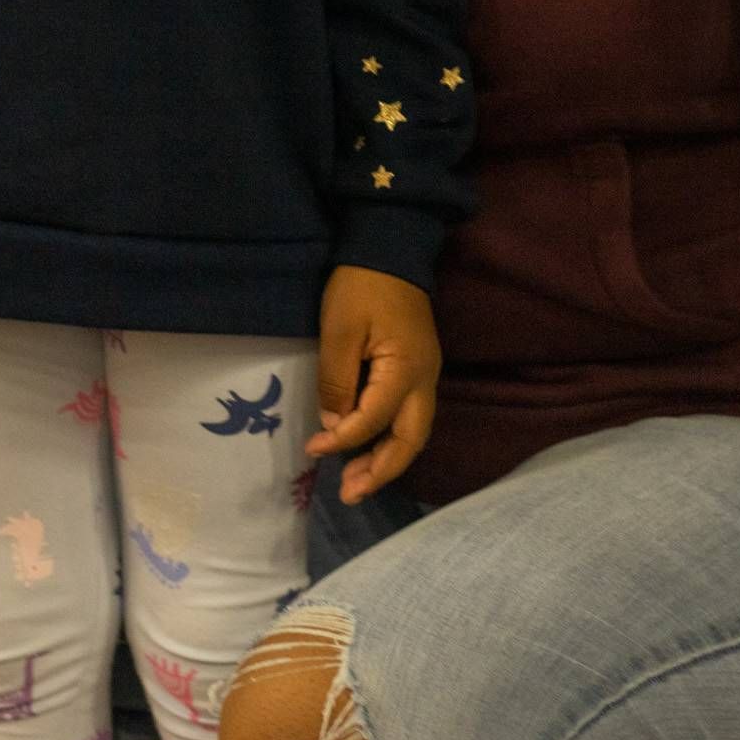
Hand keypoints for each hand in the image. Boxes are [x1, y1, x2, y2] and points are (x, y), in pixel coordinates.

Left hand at [305, 265, 440, 503]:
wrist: (390, 245)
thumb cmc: (362, 285)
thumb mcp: (340, 329)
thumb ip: (337, 381)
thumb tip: (335, 427)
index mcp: (406, 369)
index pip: (375, 420)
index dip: (344, 440)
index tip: (313, 449)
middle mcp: (425, 378)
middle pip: (411, 440)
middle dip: (381, 471)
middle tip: (349, 494)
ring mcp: (426, 373)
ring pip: (414, 431)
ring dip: (386, 460)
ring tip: (355, 483)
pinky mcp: (418, 367)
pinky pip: (409, 415)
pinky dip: (390, 438)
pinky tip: (368, 447)